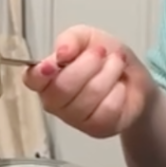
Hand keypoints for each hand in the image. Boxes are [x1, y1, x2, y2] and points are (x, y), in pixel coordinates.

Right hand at [23, 26, 157, 138]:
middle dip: (88, 64)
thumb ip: (72, 38)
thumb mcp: (88, 37)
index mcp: (46, 76)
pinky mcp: (97, 128)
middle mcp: (54, 100)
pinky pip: (107, 108)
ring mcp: (74, 118)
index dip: (40, 74)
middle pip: (62, 87)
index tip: (53, 64)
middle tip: (101, 52)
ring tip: (116, 64)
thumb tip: (61, 52)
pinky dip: (118, 91)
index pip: (32, 79)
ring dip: (109, 72)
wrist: (134, 78)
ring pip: (89, 95)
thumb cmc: (104, 58)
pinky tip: (118, 87)